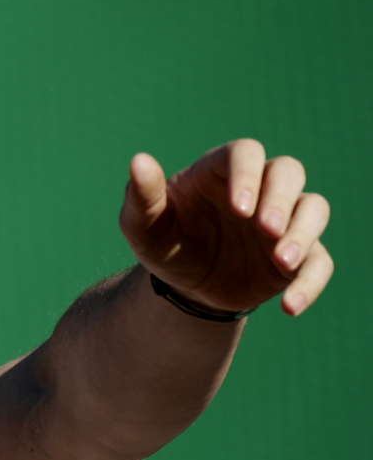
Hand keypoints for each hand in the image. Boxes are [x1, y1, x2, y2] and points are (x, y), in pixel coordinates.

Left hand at [119, 138, 333, 316]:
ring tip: (282, 262)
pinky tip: (289, 306)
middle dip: (282, 199)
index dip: (248, 175)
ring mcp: (283, 221)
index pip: (245, 153)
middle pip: (288, 171)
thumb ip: (141, 196)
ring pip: (314, 208)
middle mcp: (260, 188)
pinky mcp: (299, 255)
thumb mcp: (142, 226)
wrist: (183, 287)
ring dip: (304, 233)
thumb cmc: (162, 243)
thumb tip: (139, 160)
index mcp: (220, 171)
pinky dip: (310, 283)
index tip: (240, 208)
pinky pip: (320, 262)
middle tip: (265, 230)